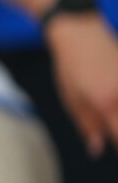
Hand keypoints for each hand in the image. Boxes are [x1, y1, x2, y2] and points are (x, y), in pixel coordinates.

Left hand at [46, 14, 117, 156]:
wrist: (81, 32)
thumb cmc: (71, 68)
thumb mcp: (72, 100)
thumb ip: (88, 126)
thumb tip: (97, 150)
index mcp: (106, 104)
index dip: (117, 146)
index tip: (111, 147)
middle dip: (116, 130)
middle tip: (108, 128)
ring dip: (116, 116)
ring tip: (107, 114)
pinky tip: (112, 100)